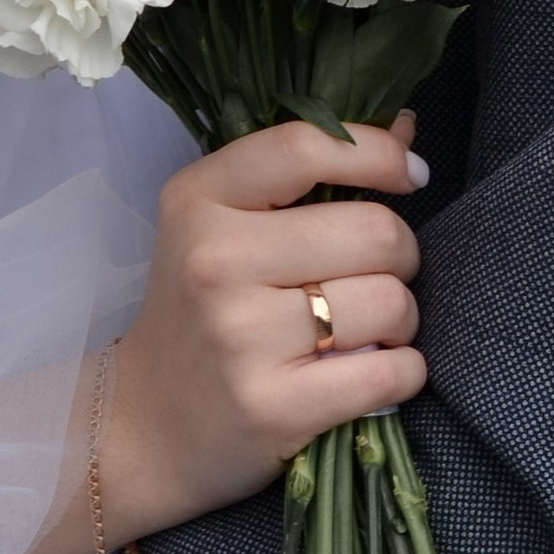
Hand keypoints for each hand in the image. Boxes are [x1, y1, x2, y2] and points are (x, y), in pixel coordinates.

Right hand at [100, 117, 426, 543]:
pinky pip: (391, 372)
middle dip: (399, 254)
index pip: (306, 146)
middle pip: (375, 230)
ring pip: (391, 302)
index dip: (378, 154)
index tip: (409, 174)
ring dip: (401, 319)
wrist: (144, 426)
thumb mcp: (221, 226)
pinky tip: (371, 371)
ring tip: (364, 330)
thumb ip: (305, 174)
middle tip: (372, 276)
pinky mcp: (273, 406)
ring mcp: (241, 337)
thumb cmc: (200, 313)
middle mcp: (215, 261)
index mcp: (198, 200)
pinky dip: (402, 371)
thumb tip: (407, 127)